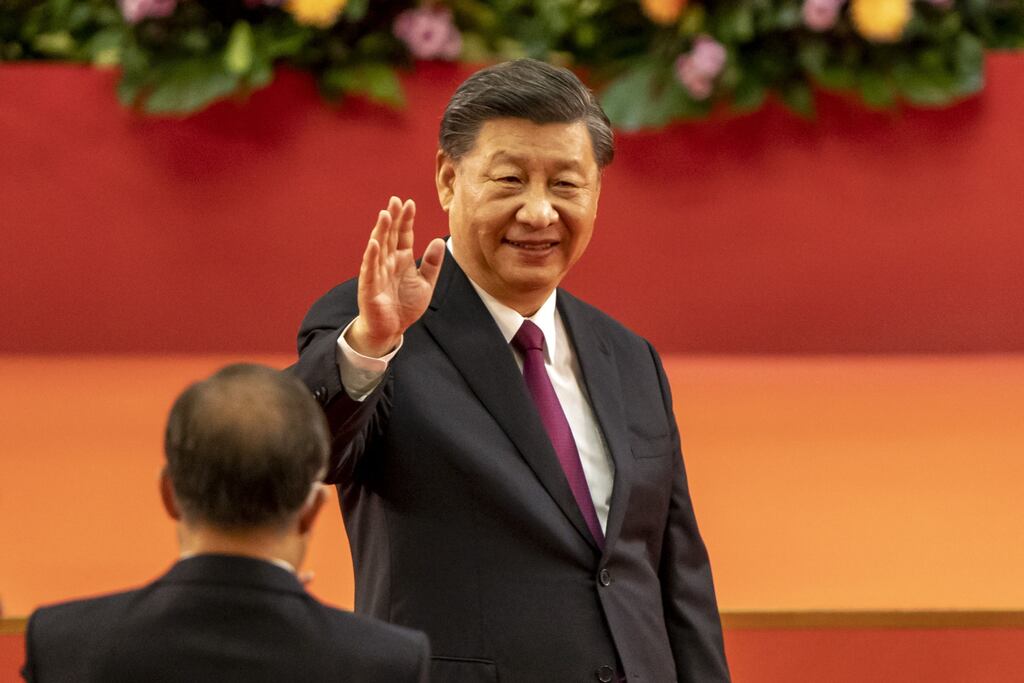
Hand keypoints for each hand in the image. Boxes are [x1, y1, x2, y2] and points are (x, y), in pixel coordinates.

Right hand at [347, 196, 444, 356]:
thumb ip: (432, 263)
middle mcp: (388, 262)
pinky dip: (372, 256)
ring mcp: (377, 272)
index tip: (409, 202)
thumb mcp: (425, 283)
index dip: (406, 219)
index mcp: (402, 259)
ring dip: (381, 231)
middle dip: (393, 218)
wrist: (391, 330)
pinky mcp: (370, 286)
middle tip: (395, 200)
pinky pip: (370, 269)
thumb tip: (438, 240)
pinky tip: (374, 243)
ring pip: (379, 248)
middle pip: (390, 236)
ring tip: (385, 214)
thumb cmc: (405, 306)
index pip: (404, 235)